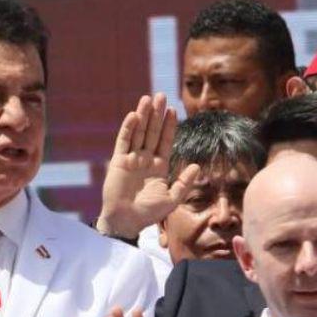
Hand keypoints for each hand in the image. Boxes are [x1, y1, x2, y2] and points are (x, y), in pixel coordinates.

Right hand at [98, 94, 198, 238]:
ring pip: (138, 132)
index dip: (169, 126)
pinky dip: (128, 128)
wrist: (126, 221)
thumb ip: (184, 182)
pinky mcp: (118, 162)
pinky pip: (123, 141)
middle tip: (161, 95)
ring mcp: (131, 159)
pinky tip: (134, 115)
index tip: (173, 110)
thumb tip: (198, 165)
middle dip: (156, 114)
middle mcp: (145, 160)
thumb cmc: (149, 213)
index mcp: (159, 167)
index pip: (165, 141)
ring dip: (143, 115)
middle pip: (152, 132)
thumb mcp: (172, 199)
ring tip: (148, 98)